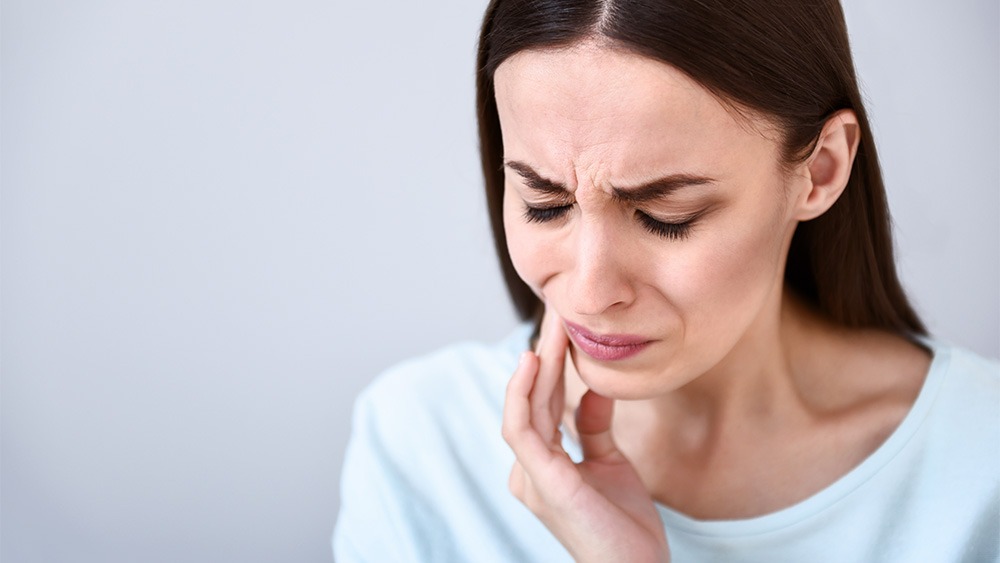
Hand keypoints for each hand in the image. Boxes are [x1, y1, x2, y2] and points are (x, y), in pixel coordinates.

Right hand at [502, 307, 669, 562]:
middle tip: (556, 309)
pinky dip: (524, 394)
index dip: (552, 365)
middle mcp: (528, 470)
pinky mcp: (544, 483)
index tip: (564, 327)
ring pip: (524, 407)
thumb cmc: (624, 528)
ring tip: (550, 326)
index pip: (541, 405)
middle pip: (532, 400)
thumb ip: (594, 429)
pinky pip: (523, 430)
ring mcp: (531, 478)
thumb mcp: (610, 465)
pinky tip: (537, 362)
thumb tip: (590, 390)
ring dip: (537, 363)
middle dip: (544, 352)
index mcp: (541, 466)